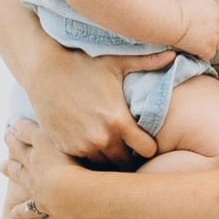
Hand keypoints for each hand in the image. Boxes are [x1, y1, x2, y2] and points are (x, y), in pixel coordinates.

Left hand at [3, 117, 96, 218]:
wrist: (73, 197)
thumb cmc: (63, 163)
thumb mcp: (45, 140)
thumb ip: (29, 131)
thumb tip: (13, 125)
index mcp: (34, 162)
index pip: (20, 149)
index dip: (14, 141)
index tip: (7, 135)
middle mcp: (36, 182)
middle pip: (20, 174)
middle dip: (11, 169)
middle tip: (1, 167)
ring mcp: (45, 201)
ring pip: (30, 204)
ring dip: (23, 207)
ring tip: (15, 212)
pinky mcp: (58, 216)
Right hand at [21, 42, 162, 165]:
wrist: (43, 70)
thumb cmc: (82, 64)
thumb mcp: (116, 62)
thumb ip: (147, 62)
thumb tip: (175, 53)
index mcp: (119, 121)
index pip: (147, 151)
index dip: (149, 146)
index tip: (145, 140)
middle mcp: (101, 138)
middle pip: (126, 163)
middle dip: (130, 156)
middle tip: (129, 147)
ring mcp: (81, 145)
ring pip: (104, 165)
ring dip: (108, 158)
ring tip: (110, 146)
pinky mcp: (65, 148)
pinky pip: (83, 162)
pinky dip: (89, 155)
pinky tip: (90, 142)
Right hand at [170, 0, 218, 61]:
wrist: (173, 21)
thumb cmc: (181, 10)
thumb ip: (209, 1)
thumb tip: (211, 5)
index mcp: (218, 10)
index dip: (214, 22)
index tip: (208, 24)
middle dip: (211, 32)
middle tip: (200, 32)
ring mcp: (215, 37)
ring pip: (217, 43)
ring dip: (209, 43)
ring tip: (197, 41)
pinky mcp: (209, 49)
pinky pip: (209, 54)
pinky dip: (202, 54)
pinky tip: (194, 49)